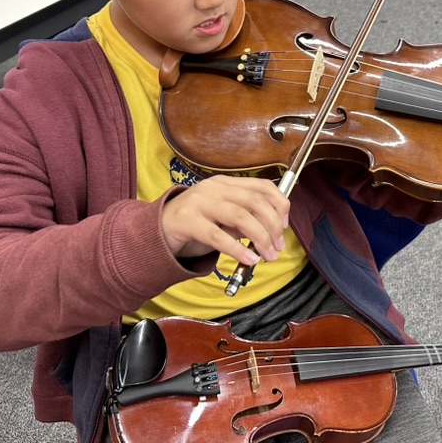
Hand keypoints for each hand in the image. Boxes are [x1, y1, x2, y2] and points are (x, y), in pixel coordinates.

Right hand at [160, 176, 289, 265]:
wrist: (156, 230)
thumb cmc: (195, 224)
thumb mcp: (223, 218)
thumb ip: (245, 219)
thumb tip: (271, 232)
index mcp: (226, 183)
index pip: (262, 186)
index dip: (280, 204)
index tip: (285, 226)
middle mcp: (214, 188)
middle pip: (255, 201)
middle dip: (272, 226)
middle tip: (278, 247)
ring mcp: (199, 202)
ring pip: (240, 216)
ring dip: (260, 238)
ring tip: (267, 255)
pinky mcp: (187, 221)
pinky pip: (218, 236)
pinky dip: (238, 249)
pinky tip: (249, 259)